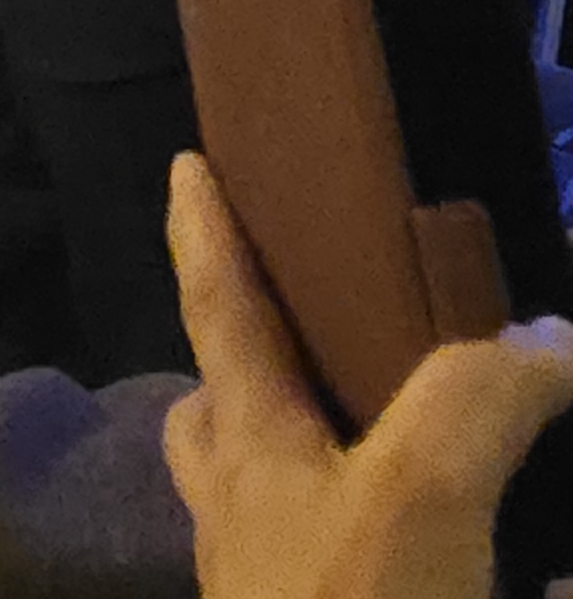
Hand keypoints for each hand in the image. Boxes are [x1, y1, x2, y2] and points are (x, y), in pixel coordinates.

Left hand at [162, 151, 572, 598]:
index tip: (185, 164)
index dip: (203, 233)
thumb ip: (477, 402)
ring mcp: (274, 590)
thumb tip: (547, 340)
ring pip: (257, 495)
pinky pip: (306, 561)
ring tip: (368, 432)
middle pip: (219, 414)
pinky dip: (346, 533)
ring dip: (286, 452)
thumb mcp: (425, 500)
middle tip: (284, 316)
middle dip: (239, 361)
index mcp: (254, 457)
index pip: (220, 310)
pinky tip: (444, 558)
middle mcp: (247, 521)